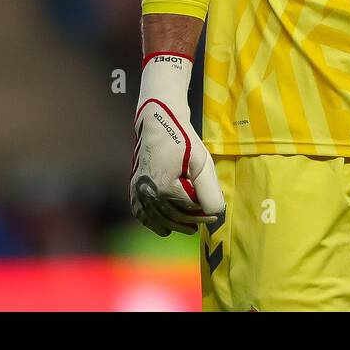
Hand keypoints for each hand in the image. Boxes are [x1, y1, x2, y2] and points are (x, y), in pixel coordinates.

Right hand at [129, 52, 225, 235]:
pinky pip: (143, 216)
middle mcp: (148, 194)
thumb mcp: (202, 162)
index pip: (190, 211)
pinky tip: (167, 227)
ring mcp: (138, 193)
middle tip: (208, 220)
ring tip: (191, 227)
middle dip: (193, 221)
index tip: (215, 213)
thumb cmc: (182, 139)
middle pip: (175, 218)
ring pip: (159, 220)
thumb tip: (216, 212)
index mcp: (165, 188)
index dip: (205, 214)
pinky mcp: (133, 190)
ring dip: (176, 226)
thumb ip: (209, 189)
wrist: (157, 122)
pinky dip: (154, 223)